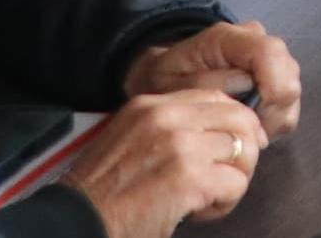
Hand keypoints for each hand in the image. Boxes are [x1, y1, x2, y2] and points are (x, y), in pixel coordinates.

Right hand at [62, 91, 267, 237]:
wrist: (76, 221)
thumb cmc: (103, 191)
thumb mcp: (131, 138)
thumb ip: (171, 127)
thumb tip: (223, 131)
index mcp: (153, 106)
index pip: (218, 98)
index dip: (236, 124)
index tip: (237, 147)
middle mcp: (167, 118)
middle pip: (241, 120)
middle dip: (244, 151)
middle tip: (228, 177)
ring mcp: (180, 146)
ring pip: (243, 153)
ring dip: (234, 180)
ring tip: (208, 198)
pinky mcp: (189, 178)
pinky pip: (236, 184)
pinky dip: (225, 203)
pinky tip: (200, 212)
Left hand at [122, 24, 301, 139]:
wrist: (162, 77)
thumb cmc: (163, 82)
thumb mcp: (168, 86)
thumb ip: (202, 84)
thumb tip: (245, 86)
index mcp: (228, 38)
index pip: (270, 53)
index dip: (272, 86)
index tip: (252, 119)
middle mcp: (257, 41)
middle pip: (288, 76)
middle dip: (269, 111)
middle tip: (239, 132)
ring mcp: (270, 59)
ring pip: (290, 94)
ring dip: (270, 119)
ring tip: (239, 130)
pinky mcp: (276, 78)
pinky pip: (287, 105)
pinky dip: (271, 121)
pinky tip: (246, 126)